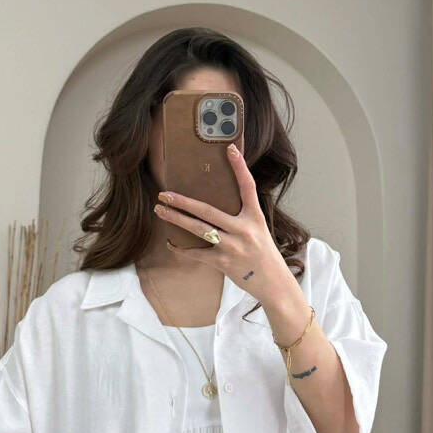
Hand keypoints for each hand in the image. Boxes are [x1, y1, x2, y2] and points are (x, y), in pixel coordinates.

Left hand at [152, 143, 297, 308]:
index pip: (248, 187)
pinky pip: (197, 253)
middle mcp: (244, 229)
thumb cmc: (263, 254)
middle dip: (183, 201)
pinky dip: (182, 249)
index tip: (229, 149)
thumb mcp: (258, 230)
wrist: (273, 283)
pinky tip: (170, 243)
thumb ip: (242, 216)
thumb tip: (217, 203)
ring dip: (176, 219)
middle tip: (164, 193)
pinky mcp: (223, 262)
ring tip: (160, 210)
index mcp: (255, 217)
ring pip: (199, 229)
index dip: (239, 167)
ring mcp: (233, 246)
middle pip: (208, 211)